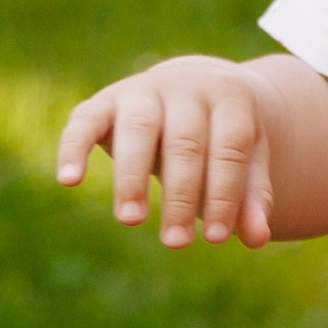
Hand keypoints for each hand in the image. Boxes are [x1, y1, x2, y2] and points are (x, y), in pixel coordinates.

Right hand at [55, 57, 274, 248]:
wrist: (196, 84)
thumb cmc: (225, 134)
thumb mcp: (249, 159)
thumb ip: (253, 196)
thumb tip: (258, 239)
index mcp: (229, 97)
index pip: (228, 148)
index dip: (223, 195)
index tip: (215, 238)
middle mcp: (185, 87)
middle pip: (185, 143)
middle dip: (181, 196)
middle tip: (176, 243)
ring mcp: (142, 90)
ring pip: (138, 129)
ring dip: (132, 177)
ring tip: (132, 220)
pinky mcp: (104, 100)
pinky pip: (84, 120)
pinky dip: (73, 148)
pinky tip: (68, 181)